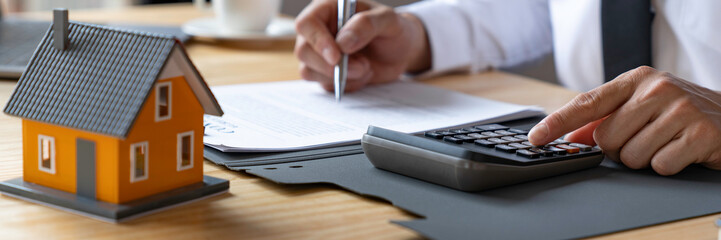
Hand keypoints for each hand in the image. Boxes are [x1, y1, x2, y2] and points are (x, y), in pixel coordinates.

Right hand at [294, 0, 430, 91]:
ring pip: (309, 71)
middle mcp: (319, 31)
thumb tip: (343, 42)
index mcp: (328, 9)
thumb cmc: (393, 29)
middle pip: (303, 51)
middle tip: (362, 66)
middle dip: (332, 65)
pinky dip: (346, 84)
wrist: (402, 51)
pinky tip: (362, 75)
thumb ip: (366, 25)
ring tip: (366, 67)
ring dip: (340, 76)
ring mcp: (320, 53)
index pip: (307, 23)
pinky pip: (324, 85)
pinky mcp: (325, 73)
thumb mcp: (388, 20)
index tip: (336, 56)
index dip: (317, 41)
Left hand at [528, 66, 720, 174]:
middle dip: (620, 148)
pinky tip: (682, 151)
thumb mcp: (644, 107)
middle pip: (606, 138)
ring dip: (645, 159)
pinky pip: (659, 165)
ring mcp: (679, 109)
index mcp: (637, 79)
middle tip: (647, 138)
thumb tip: (571, 137)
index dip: (557, 122)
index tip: (535, 138)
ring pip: (631, 156)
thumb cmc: (683, 113)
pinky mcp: (699, 133)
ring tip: (666, 143)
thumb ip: (606, 119)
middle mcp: (657, 89)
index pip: (587, 103)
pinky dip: (667, 166)